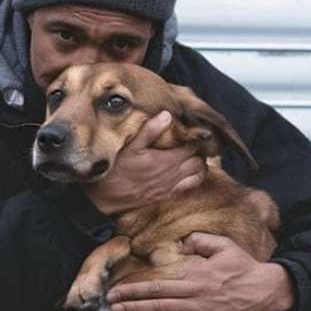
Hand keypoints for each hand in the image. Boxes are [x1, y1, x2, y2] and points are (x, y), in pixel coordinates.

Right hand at [83, 111, 205, 214]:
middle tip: (195, 143)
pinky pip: (191, 187)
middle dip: (201, 151)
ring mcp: (172, 186)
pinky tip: (189, 172)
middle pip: (200, 161)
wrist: (110, 195)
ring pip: (200, 175)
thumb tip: (167, 115)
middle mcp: (174, 174)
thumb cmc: (119, 168)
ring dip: (200, 165)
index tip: (194, 132)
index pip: (193, 146)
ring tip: (194, 156)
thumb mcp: (131, 145)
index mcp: (167, 159)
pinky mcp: (168, 195)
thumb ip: (150, 130)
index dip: (196, 138)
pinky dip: (195, 179)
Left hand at [106, 232, 295, 310]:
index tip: (116, 292)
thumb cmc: (244, 266)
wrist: (268, 289)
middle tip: (112, 308)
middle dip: (132, 306)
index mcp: (194, 277)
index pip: (157, 285)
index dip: (134, 289)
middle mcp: (196, 298)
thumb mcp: (222, 245)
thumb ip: (198, 240)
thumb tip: (180, 244)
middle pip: (158, 304)